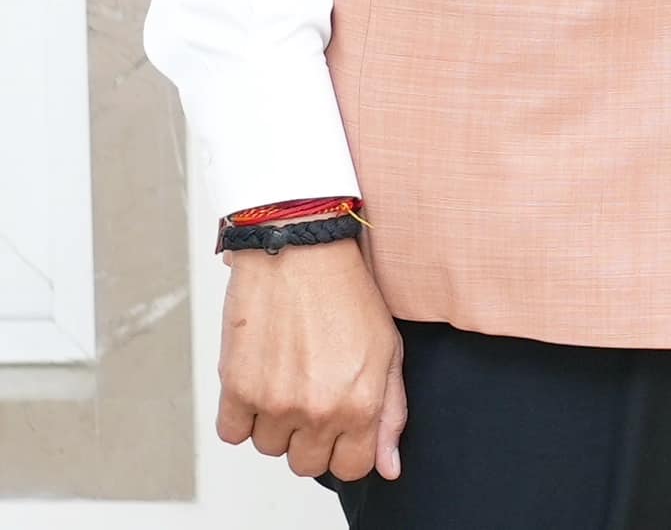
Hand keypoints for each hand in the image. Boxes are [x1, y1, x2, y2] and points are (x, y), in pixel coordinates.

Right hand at [217, 237, 405, 482]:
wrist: (301, 249)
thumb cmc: (347, 293)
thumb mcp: (388, 348)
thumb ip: (391, 413)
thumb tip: (389, 466)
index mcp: (360, 403)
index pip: (351, 468)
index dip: (347, 447)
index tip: (343, 424)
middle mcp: (318, 410)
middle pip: (306, 464)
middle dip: (311, 436)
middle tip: (314, 391)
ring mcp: (275, 402)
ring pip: (269, 448)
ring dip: (276, 421)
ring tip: (289, 374)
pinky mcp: (236, 388)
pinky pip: (232, 434)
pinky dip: (242, 414)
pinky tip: (261, 377)